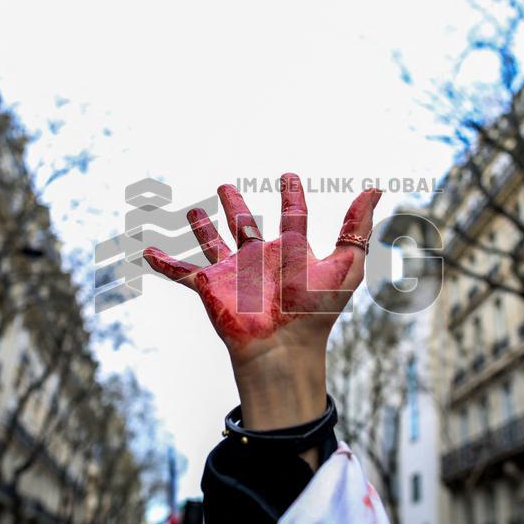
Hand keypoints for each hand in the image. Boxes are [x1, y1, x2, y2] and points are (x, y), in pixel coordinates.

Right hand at [144, 173, 380, 431]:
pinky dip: (164, 263)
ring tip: (193, 211)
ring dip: (201, 228)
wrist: (283, 346)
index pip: (293, 216)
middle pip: (244, 225)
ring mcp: (232, 272)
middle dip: (236, 206)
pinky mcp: (209, 287)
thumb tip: (377, 188)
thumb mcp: (345, 264)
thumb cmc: (317, 310)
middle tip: (226, 187)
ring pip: (212, 243)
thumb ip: (358, 227)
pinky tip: (147, 253)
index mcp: (290, 251)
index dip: (292, 196)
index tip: (289, 178)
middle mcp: (259, 258)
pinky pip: (181, 272)